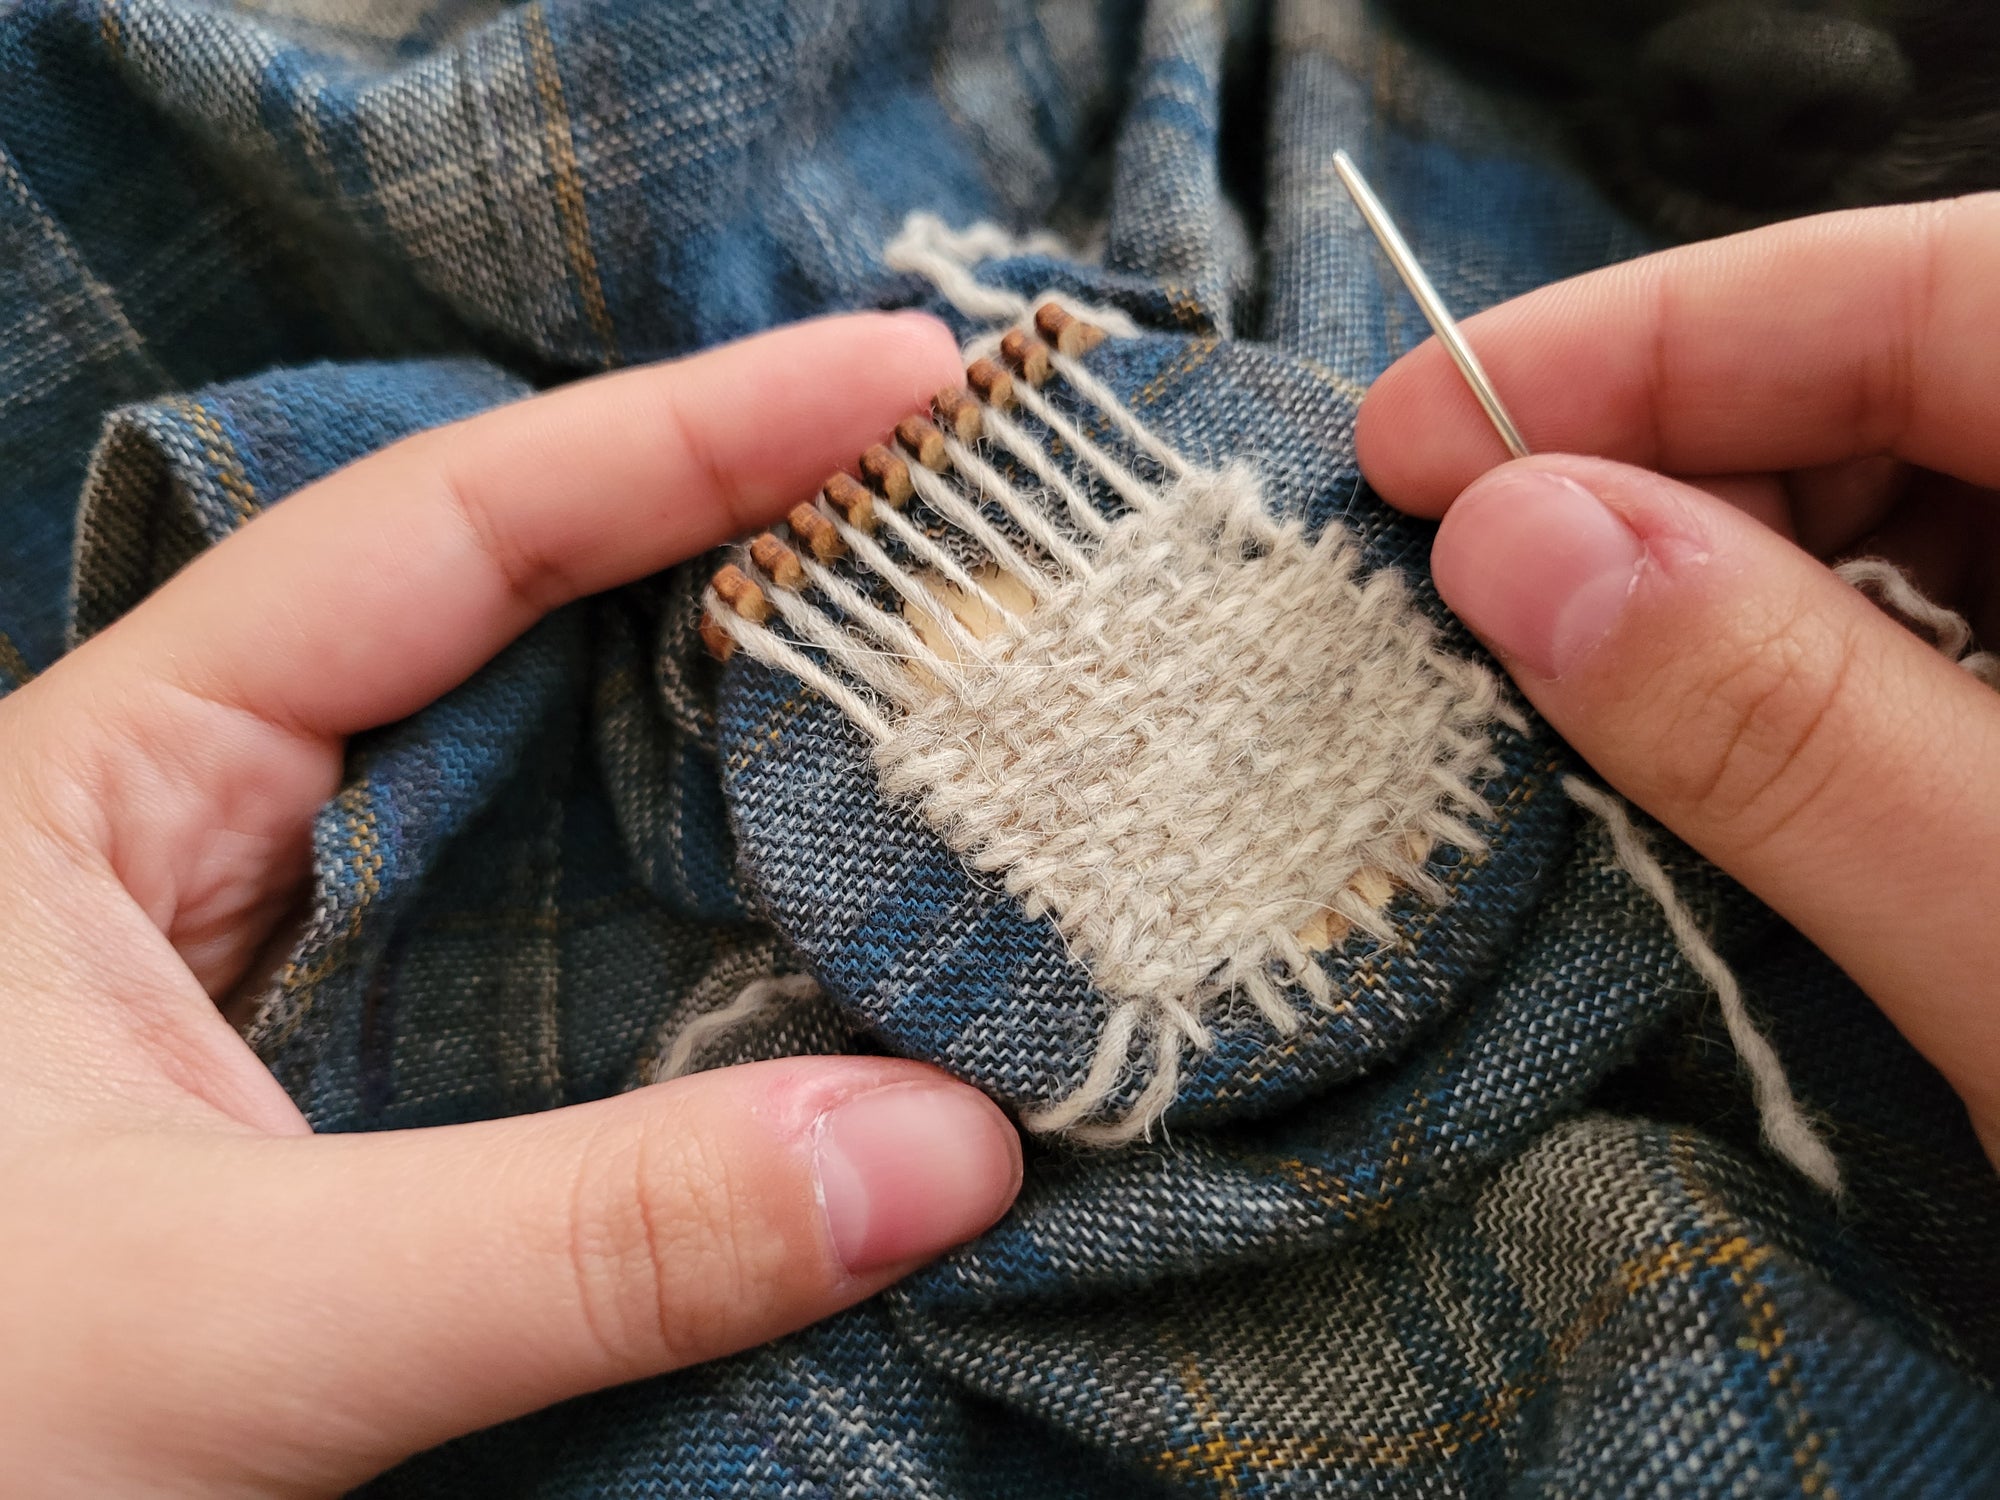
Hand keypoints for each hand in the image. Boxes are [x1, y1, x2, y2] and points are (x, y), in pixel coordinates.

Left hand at [0, 313, 1021, 1495]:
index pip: (440, 535)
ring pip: (583, 827)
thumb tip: (949, 1150)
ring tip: (979, 729)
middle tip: (989, 525)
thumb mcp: (232, 1312)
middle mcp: (236, 842)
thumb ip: (585, 1234)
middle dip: (759, 578)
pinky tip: (872, 965)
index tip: (906, 376)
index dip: (682, 435)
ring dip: (771, 791)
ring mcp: (326, 978)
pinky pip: (598, 996)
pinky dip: (741, 975)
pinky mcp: (389, 1114)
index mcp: (120, 786)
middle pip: (536, 642)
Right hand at [1358, 196, 1999, 1163]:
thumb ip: (1790, 731)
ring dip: (1729, 559)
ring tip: (1569, 657)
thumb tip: (1514, 540)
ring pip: (1936, 489)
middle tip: (1474, 568)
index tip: (1420, 434)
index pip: (1940, 288)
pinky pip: (1967, 614)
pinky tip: (1720, 731)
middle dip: (1672, 453)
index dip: (1650, 335)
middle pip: (1930, 366)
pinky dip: (1818, 655)